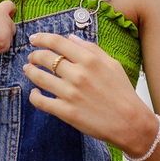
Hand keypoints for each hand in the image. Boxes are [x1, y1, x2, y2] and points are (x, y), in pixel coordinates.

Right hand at [0, 1, 16, 52]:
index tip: (10, 14)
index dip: (12, 10)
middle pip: (12, 26)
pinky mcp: (5, 40)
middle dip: (6, 32)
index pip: (10, 6)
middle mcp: (6, 20)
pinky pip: (4, 48)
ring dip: (0, 41)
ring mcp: (7, 30)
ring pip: (9, 39)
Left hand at [23, 32, 158, 156]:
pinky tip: (35, 92)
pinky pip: (41, 101)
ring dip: (30, 72)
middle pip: (45, 58)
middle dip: (34, 55)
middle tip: (31, 56)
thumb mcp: (112, 64)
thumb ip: (91, 48)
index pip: (57, 42)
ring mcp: (70, 94)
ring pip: (39, 78)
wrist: (131, 123)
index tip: (34, 39)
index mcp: (89, 60)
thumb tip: (71, 38)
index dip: (41, 38)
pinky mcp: (66, 112)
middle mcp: (78, 75)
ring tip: (28, 70)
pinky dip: (33, 95)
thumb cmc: (123, 92)